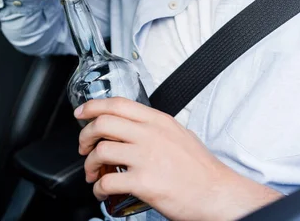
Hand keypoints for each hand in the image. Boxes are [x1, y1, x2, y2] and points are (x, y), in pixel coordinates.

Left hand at [75, 98, 281, 220]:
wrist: (217, 194)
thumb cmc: (201, 169)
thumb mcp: (180, 134)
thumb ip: (155, 127)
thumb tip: (132, 126)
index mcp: (158, 121)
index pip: (117, 104)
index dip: (93, 106)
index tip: (81, 113)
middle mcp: (150, 135)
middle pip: (102, 123)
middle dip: (84, 136)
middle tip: (83, 146)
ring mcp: (146, 158)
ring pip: (100, 151)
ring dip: (89, 164)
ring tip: (93, 173)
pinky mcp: (143, 182)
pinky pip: (107, 182)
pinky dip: (98, 188)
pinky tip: (102, 192)